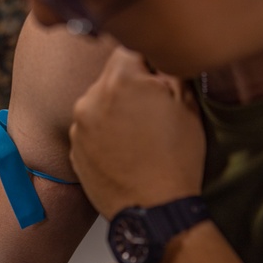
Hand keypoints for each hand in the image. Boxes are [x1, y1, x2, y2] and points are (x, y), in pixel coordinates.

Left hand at [69, 45, 205, 218]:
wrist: (153, 212)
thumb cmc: (175, 161)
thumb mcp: (188, 106)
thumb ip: (171, 71)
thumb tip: (163, 57)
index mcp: (119, 81)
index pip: (130, 50)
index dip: (149, 63)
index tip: (160, 79)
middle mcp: (90, 99)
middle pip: (111, 78)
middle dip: (131, 88)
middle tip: (153, 113)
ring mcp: (78, 127)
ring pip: (99, 105)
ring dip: (115, 112)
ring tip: (139, 137)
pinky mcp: (74, 151)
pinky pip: (90, 131)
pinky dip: (104, 135)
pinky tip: (125, 152)